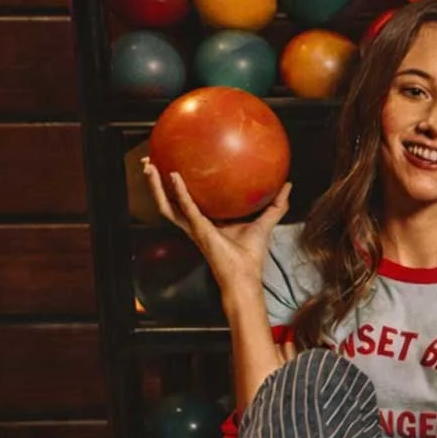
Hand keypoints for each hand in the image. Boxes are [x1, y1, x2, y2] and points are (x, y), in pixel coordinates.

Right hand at [142, 158, 289, 296]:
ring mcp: (194, 227)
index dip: (179, 185)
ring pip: (167, 204)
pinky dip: (179, 192)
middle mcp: (195, 224)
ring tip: (149, 167)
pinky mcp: (199, 230)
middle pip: (170, 200)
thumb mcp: (266, 221)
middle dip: (157, 183)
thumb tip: (287, 185)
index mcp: (207, 222)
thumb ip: (276, 204)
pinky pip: (185, 208)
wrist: (246, 275)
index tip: (175, 165)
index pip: (188, 200)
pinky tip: (174, 177)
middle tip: (150, 162)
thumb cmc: (251, 254)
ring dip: (155, 186)